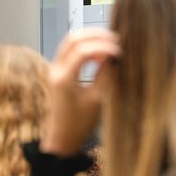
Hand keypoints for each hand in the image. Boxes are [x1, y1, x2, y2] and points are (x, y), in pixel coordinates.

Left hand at [43, 28, 119, 156]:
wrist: (61, 139)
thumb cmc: (79, 125)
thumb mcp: (97, 100)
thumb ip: (106, 75)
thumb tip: (115, 56)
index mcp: (64, 77)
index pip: (83, 50)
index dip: (104, 46)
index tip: (120, 51)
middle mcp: (56, 69)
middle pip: (73, 38)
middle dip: (96, 35)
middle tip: (116, 39)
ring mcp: (55, 69)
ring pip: (71, 42)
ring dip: (90, 40)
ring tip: (111, 46)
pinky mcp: (58, 72)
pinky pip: (70, 51)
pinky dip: (86, 48)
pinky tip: (101, 55)